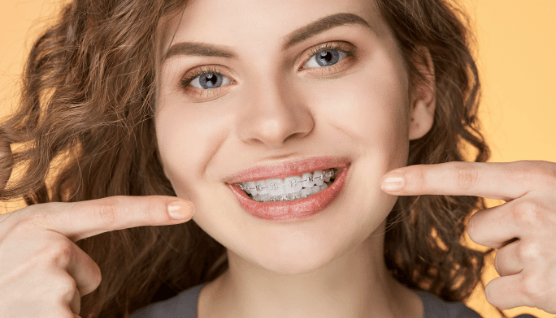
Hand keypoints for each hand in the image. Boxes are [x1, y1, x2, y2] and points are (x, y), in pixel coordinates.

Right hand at [0, 157, 194, 317]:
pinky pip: (70, 315)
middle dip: (65, 284)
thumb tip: (81, 270)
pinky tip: (25, 312)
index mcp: (37, 222)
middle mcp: (43, 244)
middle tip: (21, 290)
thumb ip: (50, 241)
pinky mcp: (51, 312)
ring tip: (17, 302)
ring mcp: (46, 280)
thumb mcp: (12, 244)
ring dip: (53, 306)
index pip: (107, 212)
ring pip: (76, 297)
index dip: (150, 209)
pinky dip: (53, 317)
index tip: (187, 208)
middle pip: (88, 271)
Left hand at [380, 160, 555, 313]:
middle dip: (501, 237)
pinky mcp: (539, 287)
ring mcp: (536, 249)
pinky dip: (518, 294)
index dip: (422, 178)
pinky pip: (496, 292)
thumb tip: (474, 221)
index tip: (386, 180)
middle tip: (547, 237)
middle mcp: (533, 210)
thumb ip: (517, 193)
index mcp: (536, 178)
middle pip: (475, 228)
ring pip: (492, 261)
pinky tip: (550, 283)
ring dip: (518, 266)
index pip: (465, 177)